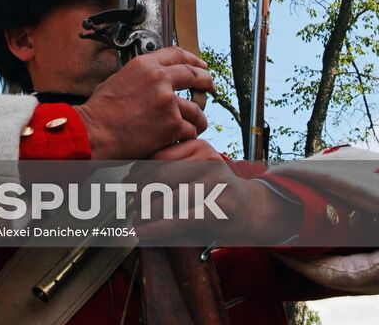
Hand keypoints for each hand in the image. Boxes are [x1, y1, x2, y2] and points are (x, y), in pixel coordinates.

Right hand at [76, 47, 213, 159]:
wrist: (94, 132)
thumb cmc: (99, 111)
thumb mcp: (117, 80)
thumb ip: (137, 76)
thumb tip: (146, 80)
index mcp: (144, 65)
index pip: (177, 54)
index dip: (193, 59)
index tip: (200, 65)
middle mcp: (159, 79)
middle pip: (195, 75)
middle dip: (206, 82)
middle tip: (210, 87)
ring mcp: (168, 102)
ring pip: (196, 108)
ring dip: (198, 118)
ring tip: (197, 124)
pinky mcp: (172, 124)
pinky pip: (190, 129)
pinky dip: (188, 135)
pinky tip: (183, 138)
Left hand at [135, 139, 301, 244]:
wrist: (252, 209)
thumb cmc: (215, 191)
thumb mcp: (195, 172)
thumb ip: (169, 171)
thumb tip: (127, 180)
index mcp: (198, 146)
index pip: (158, 155)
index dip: (137, 171)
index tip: (126, 184)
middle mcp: (207, 159)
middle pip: (160, 174)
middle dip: (140, 192)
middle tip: (130, 206)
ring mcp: (215, 182)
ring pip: (169, 197)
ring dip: (146, 213)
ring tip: (135, 222)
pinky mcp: (219, 206)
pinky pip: (180, 218)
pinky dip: (158, 227)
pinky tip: (144, 233)